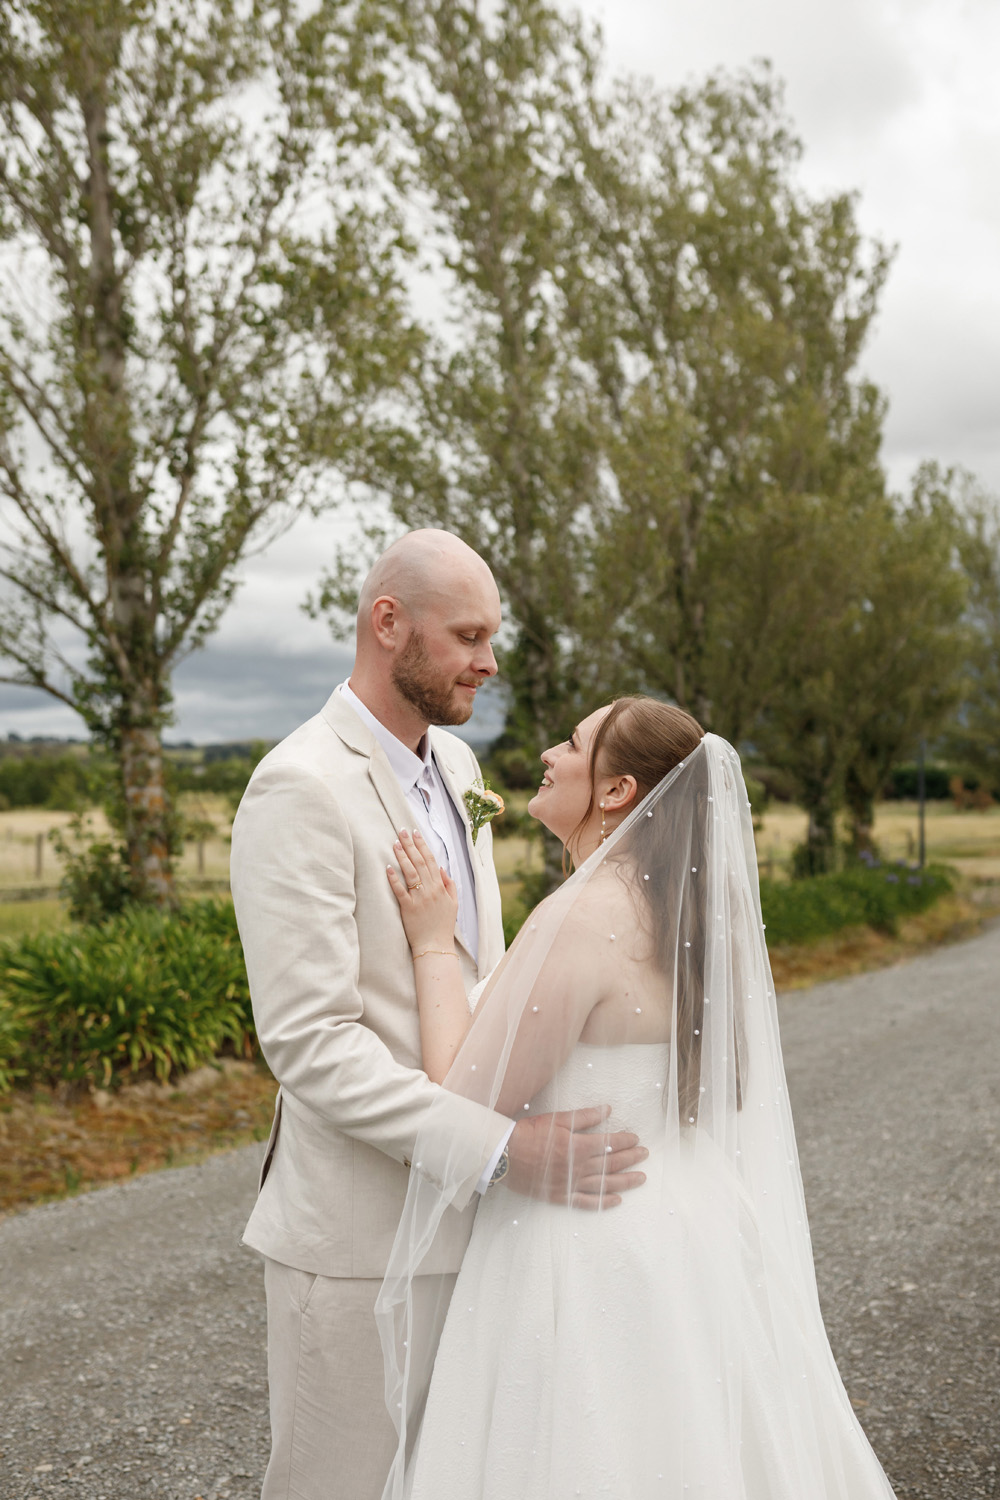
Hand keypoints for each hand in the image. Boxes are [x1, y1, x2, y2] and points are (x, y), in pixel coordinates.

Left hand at [387, 828, 458, 952]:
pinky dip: (394, 879)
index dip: (422, 845)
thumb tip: (442, 868)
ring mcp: (419, 899)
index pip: (431, 861)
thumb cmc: (443, 925)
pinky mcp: (408, 909)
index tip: (416, 833)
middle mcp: (430, 890)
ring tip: (395, 843)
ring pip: (410, 873)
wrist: (435, 946)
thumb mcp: (453, 904)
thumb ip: (450, 885)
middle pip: (419, 862)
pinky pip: (400, 891)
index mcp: (440, 887)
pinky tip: (388, 867)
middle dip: (410, 845)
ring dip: (402, 857)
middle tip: (402, 831)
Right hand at [506, 1106, 647, 1209]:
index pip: (609, 1144)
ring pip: (604, 1184)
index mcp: (577, 1146)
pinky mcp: (561, 1196)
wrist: (504, 1155)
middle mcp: (577, 1167)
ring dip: (625, 1181)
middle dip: (630, 1158)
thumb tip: (608, 1110)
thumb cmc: (529, 1134)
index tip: (636, 1139)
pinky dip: (602, 1202)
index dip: (625, 1141)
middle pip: (610, 1164)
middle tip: (645, 1155)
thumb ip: (584, 1116)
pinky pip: (586, 1202)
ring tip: (640, 1178)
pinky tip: (616, 1201)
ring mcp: (570, 1184)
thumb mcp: (557, 1119)